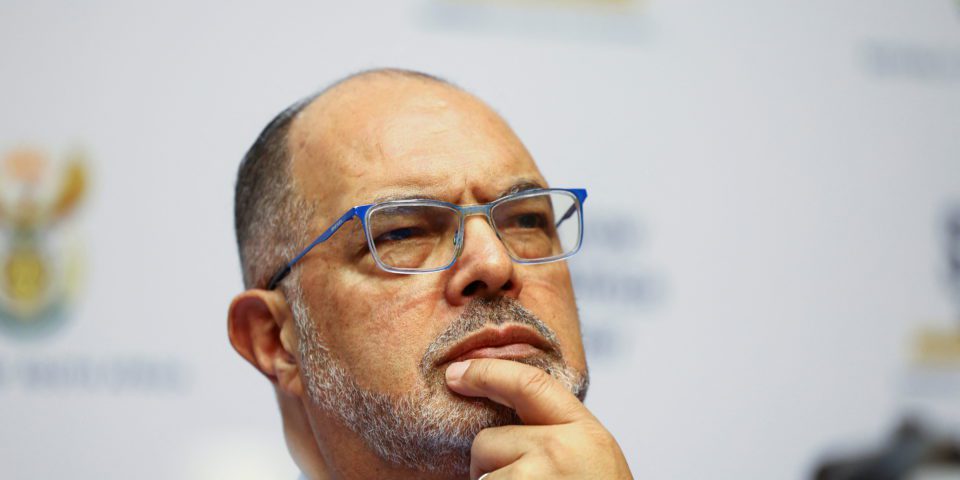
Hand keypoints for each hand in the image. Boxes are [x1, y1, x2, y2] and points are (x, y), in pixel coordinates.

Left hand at [445, 358, 632, 478]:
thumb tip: (500, 420)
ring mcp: (538, 478)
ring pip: (481, 475)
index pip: (530, 385)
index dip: (487, 372)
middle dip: (490, 467)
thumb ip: (559, 439)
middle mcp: (563, 450)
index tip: (456, 373)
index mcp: (587, 435)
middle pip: (489, 439)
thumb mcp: (593, 466)